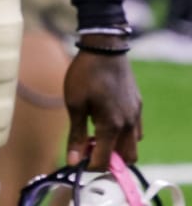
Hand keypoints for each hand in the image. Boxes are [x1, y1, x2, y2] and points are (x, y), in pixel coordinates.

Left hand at [64, 48, 142, 169]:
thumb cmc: (85, 74)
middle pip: (126, 158)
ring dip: (118, 146)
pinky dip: (124, 133)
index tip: (76, 158)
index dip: (89, 164)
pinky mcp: (138, 105)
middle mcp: (130, 125)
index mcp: (112, 126)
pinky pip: (136, 130)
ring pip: (133, 144)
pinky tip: (107, 119)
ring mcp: (137, 114)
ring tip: (96, 133)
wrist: (104, 47)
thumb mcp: (74, 103)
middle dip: (108, 158)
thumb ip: (76, 134)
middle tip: (89, 147)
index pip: (105, 160)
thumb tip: (73, 160)